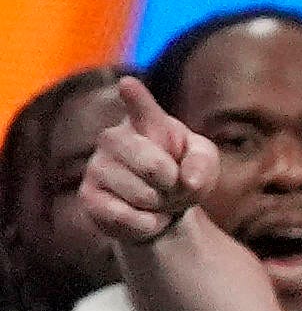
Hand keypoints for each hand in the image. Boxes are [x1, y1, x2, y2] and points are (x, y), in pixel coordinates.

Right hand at [73, 77, 215, 253]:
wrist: (160, 208)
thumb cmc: (181, 173)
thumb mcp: (203, 162)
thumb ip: (203, 161)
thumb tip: (186, 180)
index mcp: (144, 121)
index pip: (141, 107)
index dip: (136, 98)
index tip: (129, 85)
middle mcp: (113, 138)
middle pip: (153, 166)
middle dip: (173, 184)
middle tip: (170, 183)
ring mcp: (97, 166)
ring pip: (144, 196)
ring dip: (161, 205)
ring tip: (156, 198)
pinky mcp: (89, 197)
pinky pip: (129, 218)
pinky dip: (149, 224)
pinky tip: (143, 216)